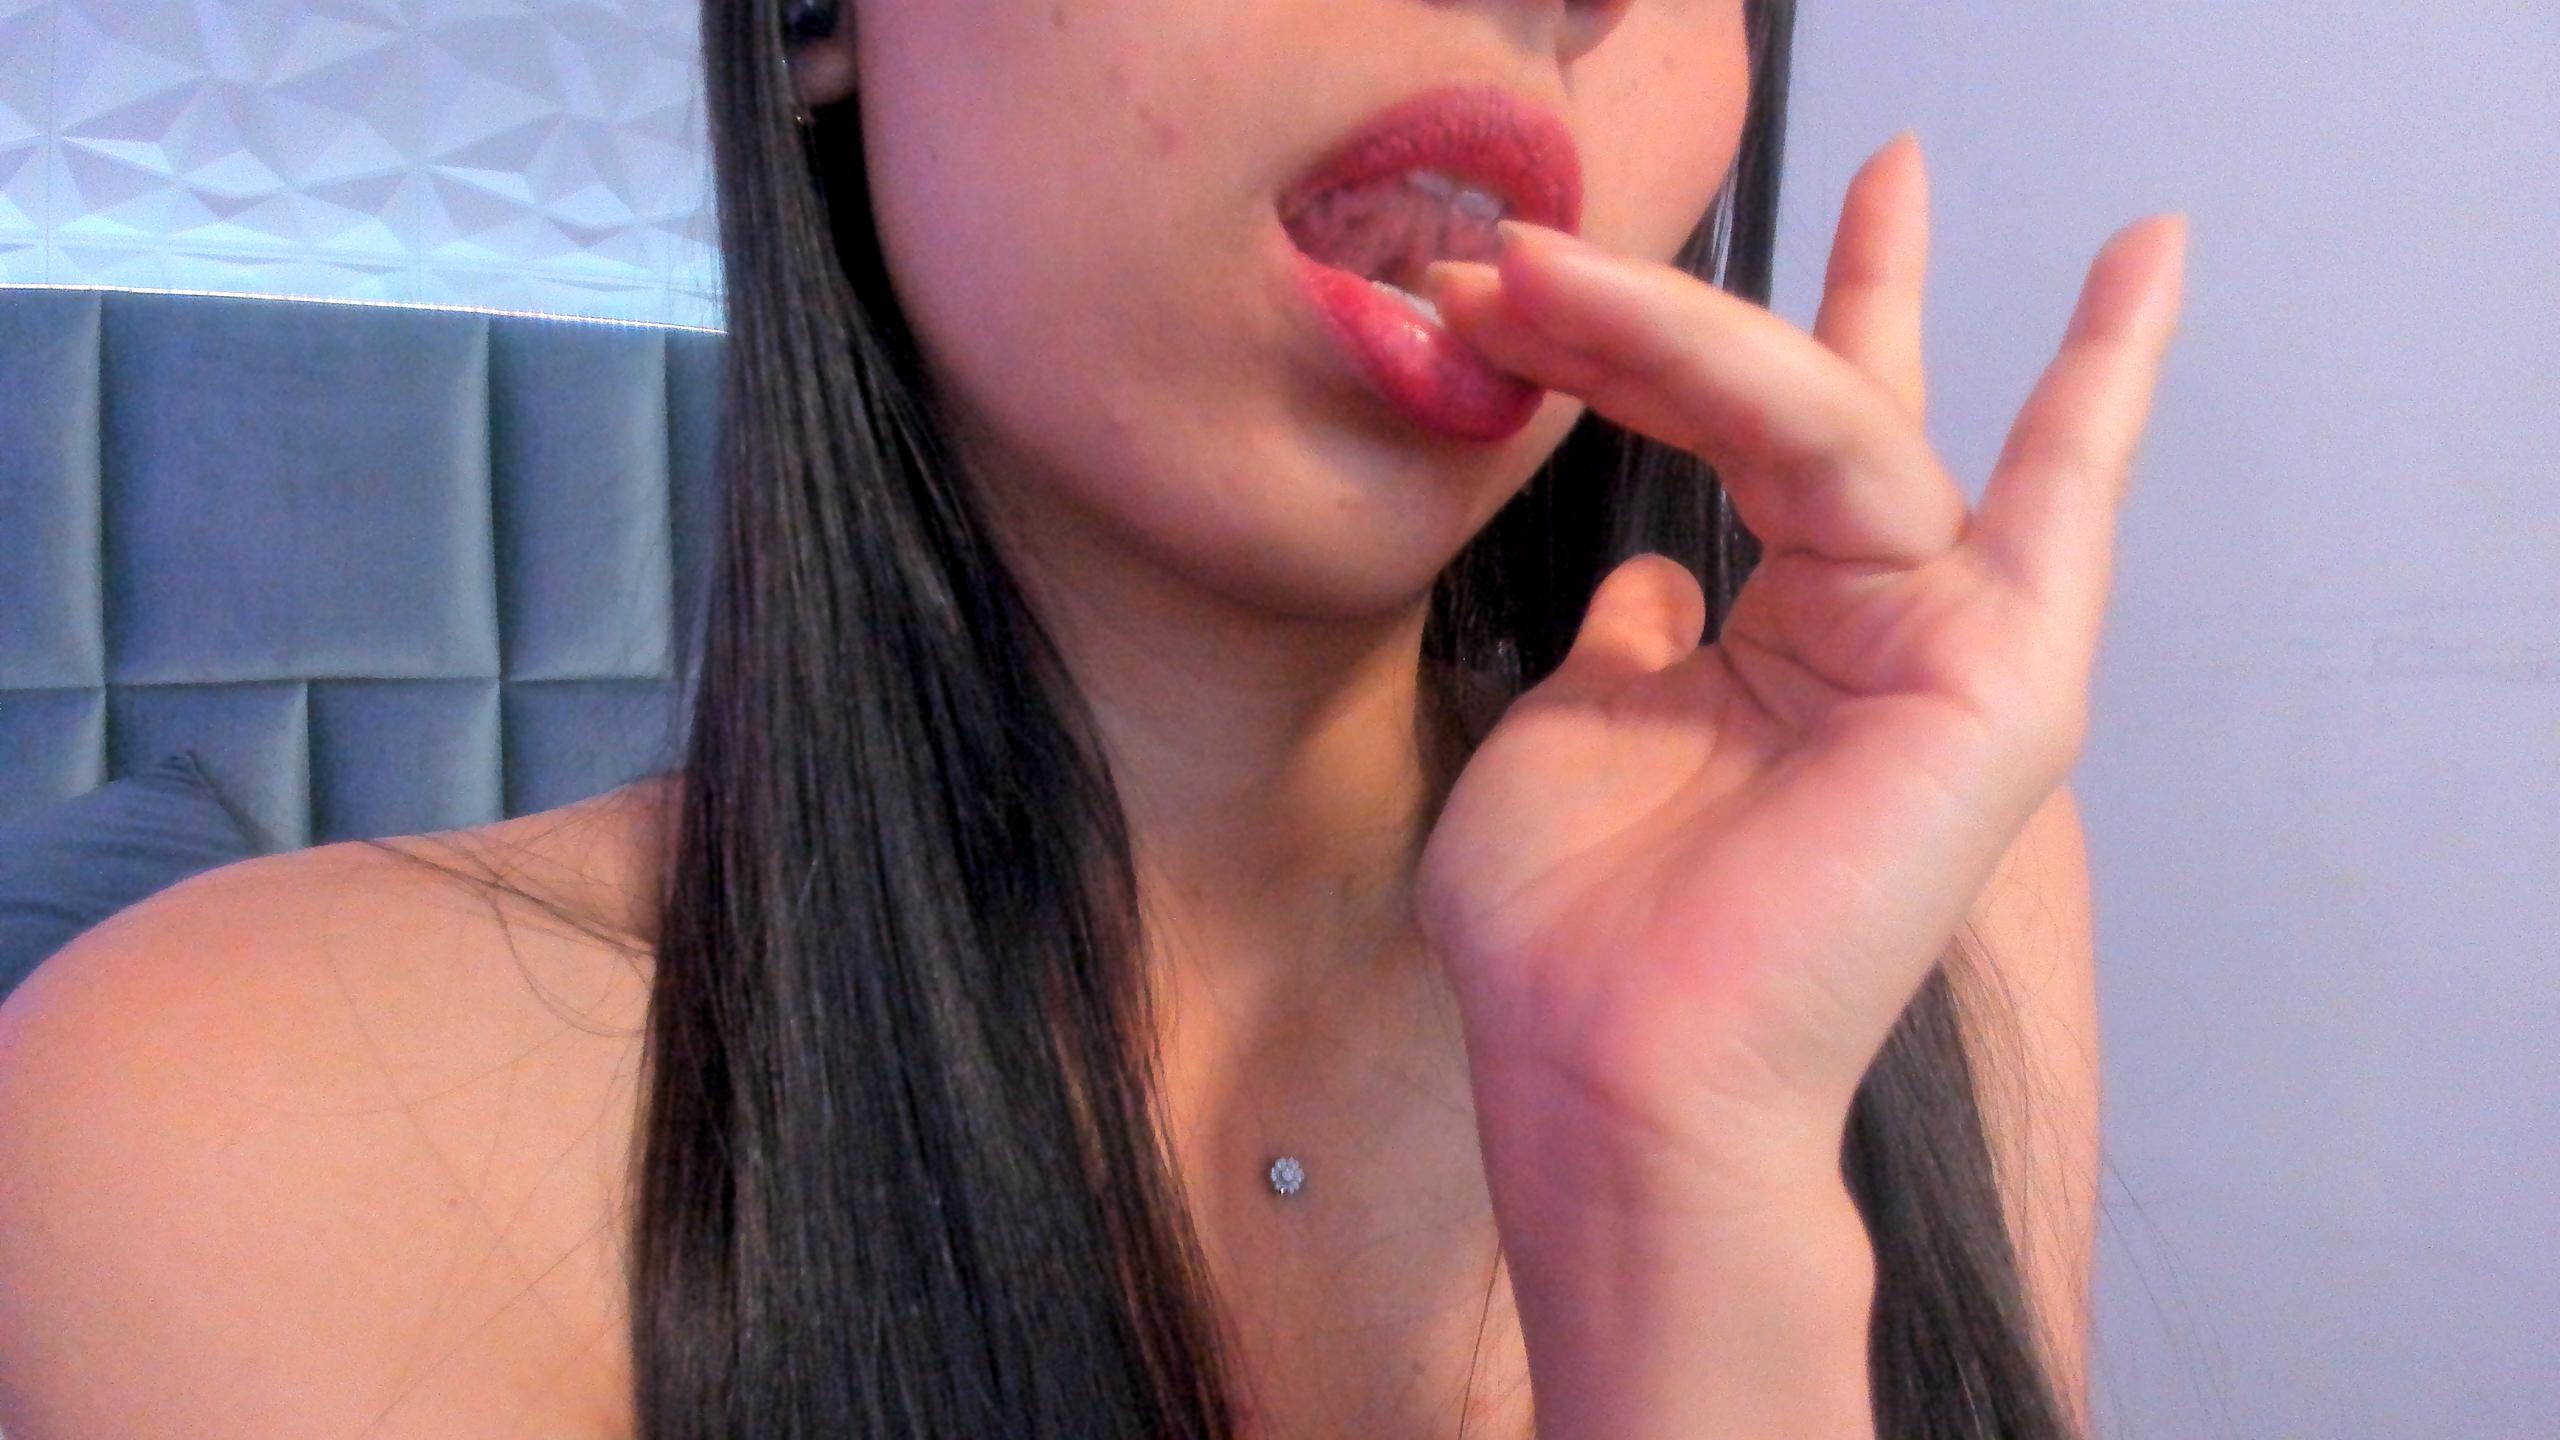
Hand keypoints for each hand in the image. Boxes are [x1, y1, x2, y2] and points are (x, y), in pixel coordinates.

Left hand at [1409, 133, 2186, 1216]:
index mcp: (1782, 650)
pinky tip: (2146, 264)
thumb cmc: (1573, 938)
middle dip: (1795, 287)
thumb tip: (1657, 576)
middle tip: (1857, 154)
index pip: (1765, 456)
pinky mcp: (1992, 685)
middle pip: (1833, 409)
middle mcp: (1875, 637)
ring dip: (1712, 326)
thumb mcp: (1577, 731)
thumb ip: (1635, 639)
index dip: (1679, 347)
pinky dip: (2095, 381)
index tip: (1575, 275)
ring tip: (1590, 247)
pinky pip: (2034, 498)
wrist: (1609, 1078)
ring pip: (1845, 427)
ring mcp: (1943, 656)